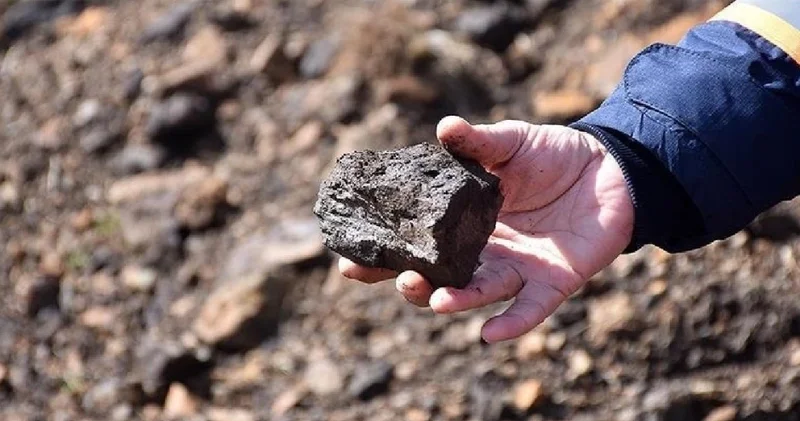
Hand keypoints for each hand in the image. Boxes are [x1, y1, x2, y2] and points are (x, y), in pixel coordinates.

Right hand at [340, 116, 633, 341]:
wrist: (611, 169)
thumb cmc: (554, 155)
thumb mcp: (511, 142)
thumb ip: (478, 143)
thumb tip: (444, 128)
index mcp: (464, 221)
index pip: (418, 242)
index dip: (385, 253)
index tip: (348, 260)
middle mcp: (484, 252)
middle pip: (440, 276)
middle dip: (413, 283)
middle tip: (394, 277)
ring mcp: (517, 269)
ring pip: (478, 292)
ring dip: (454, 299)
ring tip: (432, 297)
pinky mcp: (553, 281)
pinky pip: (530, 309)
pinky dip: (511, 324)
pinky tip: (489, 335)